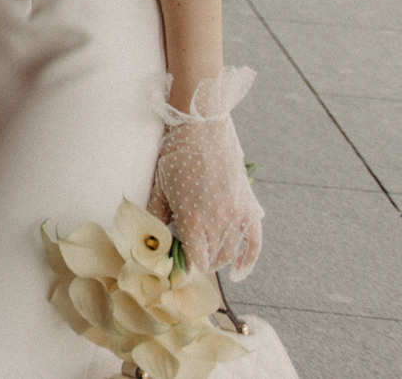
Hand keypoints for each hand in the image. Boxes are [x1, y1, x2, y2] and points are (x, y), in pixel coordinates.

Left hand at [150, 66, 264, 278]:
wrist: (202, 128)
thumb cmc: (175, 156)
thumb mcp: (160, 187)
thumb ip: (155, 216)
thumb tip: (148, 240)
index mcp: (194, 220)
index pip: (194, 261)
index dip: (184, 267)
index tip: (175, 268)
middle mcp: (219, 222)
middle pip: (212, 259)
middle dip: (198, 262)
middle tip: (186, 259)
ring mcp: (237, 216)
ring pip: (230, 254)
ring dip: (218, 259)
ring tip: (205, 257)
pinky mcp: (249, 208)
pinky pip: (254, 243)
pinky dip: (248, 261)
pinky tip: (239, 273)